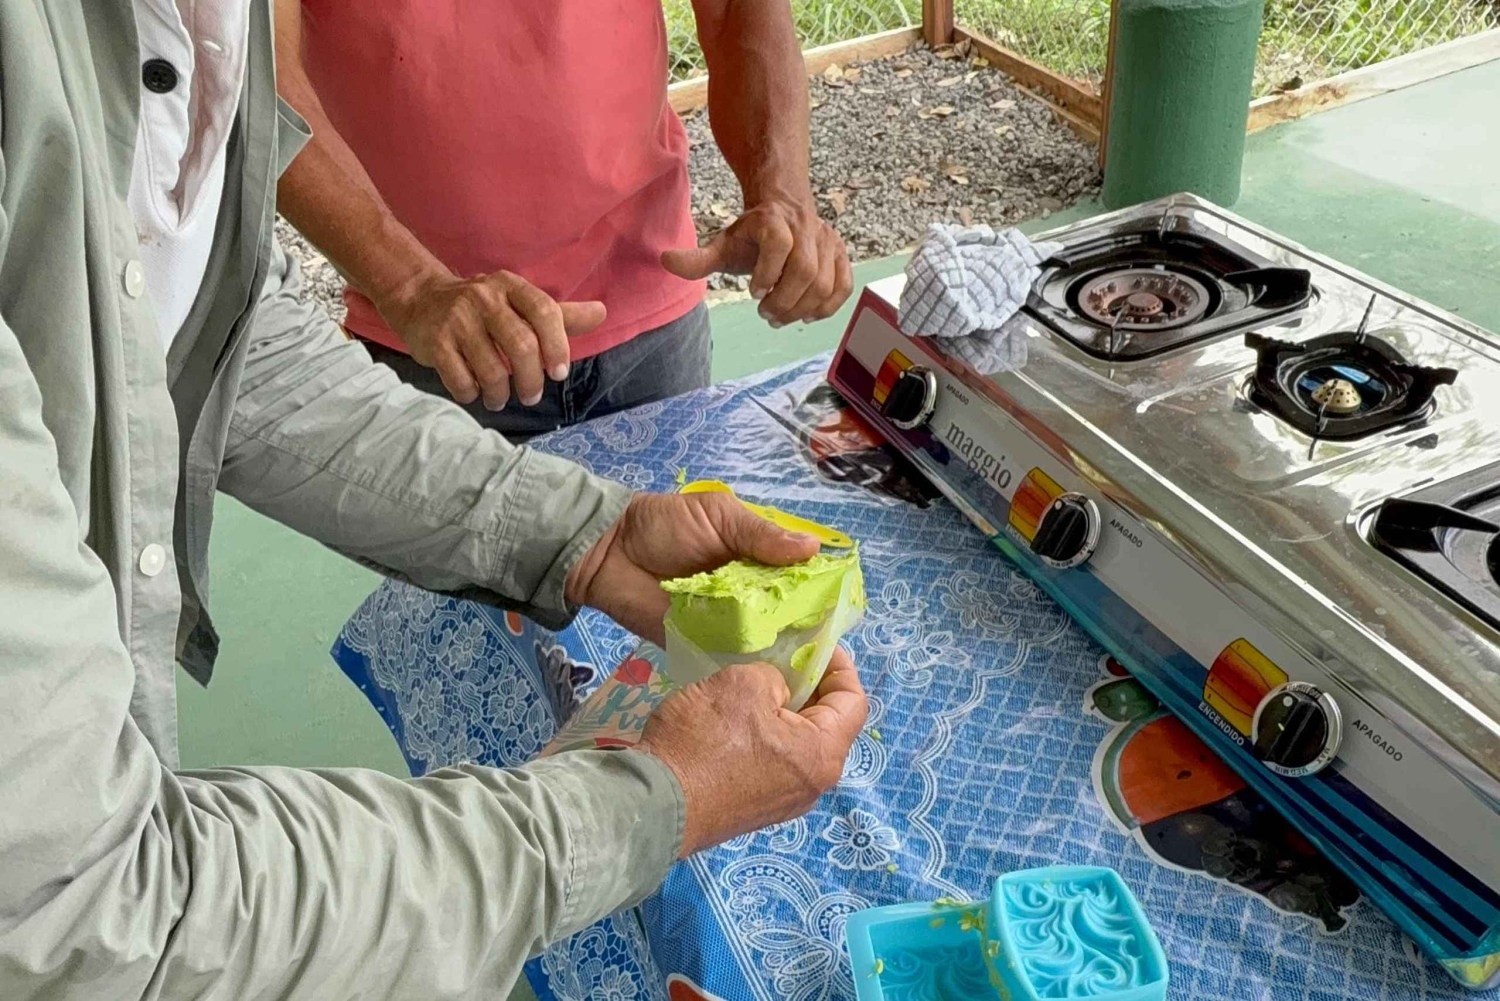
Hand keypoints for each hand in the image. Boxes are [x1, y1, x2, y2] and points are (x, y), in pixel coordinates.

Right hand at [377, 269, 606, 410]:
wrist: (420, 299)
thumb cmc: (483, 308)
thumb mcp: (520, 303)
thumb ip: (561, 313)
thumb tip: (602, 312)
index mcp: (510, 286)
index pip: (544, 312)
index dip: (557, 346)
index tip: (558, 373)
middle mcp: (484, 298)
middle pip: (521, 346)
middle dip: (531, 380)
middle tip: (531, 395)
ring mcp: (457, 320)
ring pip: (492, 370)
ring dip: (500, 394)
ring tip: (500, 398)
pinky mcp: (434, 342)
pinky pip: (462, 380)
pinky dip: (472, 394)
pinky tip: (474, 392)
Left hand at [565, 492, 819, 644]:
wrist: (610, 552)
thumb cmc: (665, 525)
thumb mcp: (720, 516)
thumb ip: (761, 534)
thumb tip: (813, 547)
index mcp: (757, 559)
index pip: (797, 577)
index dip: (817, 588)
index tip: (838, 601)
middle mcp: (749, 593)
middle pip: (786, 613)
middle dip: (803, 623)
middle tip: (823, 637)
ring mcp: (727, 622)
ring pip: (764, 638)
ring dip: (779, 645)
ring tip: (802, 658)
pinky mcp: (703, 644)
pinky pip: (730, 657)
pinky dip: (746, 662)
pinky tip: (767, 668)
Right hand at [636, 649, 866, 856]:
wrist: (654, 805)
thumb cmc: (704, 740)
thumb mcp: (744, 684)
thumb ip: (775, 677)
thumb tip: (778, 689)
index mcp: (822, 756)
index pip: (854, 702)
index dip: (840, 666)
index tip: (816, 644)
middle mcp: (813, 786)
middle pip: (828, 725)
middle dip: (810, 687)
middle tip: (783, 659)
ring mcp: (783, 802)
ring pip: (798, 744)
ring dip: (785, 711)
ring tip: (757, 684)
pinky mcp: (754, 808)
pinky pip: (774, 762)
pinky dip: (765, 735)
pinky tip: (736, 718)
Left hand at [661, 197, 852, 326]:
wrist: (784, 210)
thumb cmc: (752, 235)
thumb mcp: (723, 244)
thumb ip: (699, 258)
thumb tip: (665, 260)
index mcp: (774, 220)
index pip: (779, 243)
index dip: (767, 272)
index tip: (753, 292)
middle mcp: (806, 228)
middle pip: (805, 270)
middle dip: (784, 300)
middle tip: (765, 313)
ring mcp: (828, 242)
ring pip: (824, 283)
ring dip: (802, 308)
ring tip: (780, 317)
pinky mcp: (842, 255)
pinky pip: (844, 285)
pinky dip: (828, 306)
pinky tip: (807, 315)